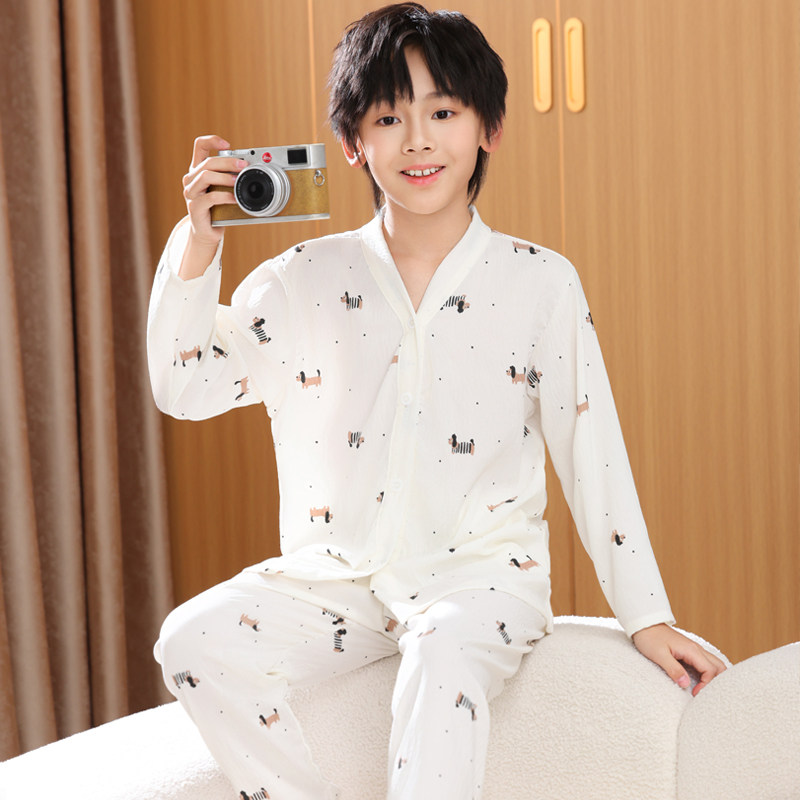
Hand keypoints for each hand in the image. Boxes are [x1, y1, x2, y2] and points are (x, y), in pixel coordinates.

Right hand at [178, 135, 245, 277]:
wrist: (207, 232)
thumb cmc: (218, 209)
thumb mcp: (224, 189)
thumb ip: (231, 177)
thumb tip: (252, 168)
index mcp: (198, 170)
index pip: (200, 146)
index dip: (212, 141)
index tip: (227, 144)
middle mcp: (191, 179)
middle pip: (207, 162)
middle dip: (228, 162)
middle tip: (244, 165)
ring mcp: (191, 193)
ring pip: (205, 176)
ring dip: (225, 177)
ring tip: (238, 181)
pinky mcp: (195, 207)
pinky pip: (210, 198)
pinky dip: (224, 196)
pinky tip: (234, 199)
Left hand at [631, 623, 726, 695]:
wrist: (644, 624)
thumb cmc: (649, 638)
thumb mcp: (659, 655)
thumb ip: (673, 669)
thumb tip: (686, 684)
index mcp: (691, 650)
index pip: (711, 670)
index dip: (706, 685)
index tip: (694, 693)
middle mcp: (696, 649)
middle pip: (719, 667)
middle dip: (716, 682)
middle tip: (703, 692)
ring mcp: (694, 649)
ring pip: (714, 664)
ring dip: (713, 677)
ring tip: (703, 689)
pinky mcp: (689, 651)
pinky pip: (705, 662)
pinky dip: (707, 673)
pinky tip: (699, 681)